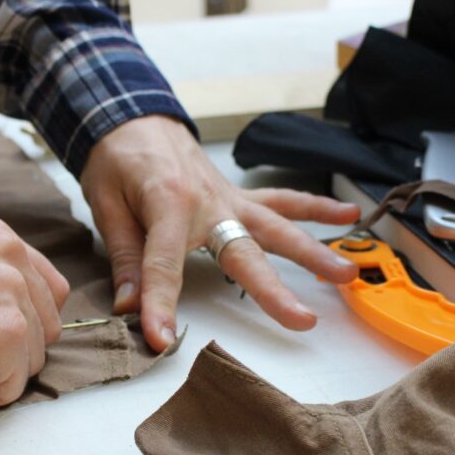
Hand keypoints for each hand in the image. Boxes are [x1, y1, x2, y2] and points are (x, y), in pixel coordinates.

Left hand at [80, 115, 359, 351]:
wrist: (132, 115)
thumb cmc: (117, 158)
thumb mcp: (105, 204)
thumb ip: (124, 257)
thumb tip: (128, 306)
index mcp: (168, 205)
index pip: (163, 266)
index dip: (160, 305)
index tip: (162, 339)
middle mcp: (210, 203)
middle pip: (245, 253)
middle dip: (273, 291)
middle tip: (302, 319)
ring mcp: (230, 200)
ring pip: (279, 228)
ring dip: (314, 252)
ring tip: (347, 273)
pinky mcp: (238, 198)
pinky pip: (282, 203)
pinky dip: (315, 208)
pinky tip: (349, 215)